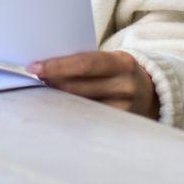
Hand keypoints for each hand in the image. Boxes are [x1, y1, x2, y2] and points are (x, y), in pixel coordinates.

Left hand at [27, 51, 159, 119]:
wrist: (150, 91)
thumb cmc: (117, 70)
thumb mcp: (108, 59)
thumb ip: (85, 61)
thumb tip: (47, 64)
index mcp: (121, 62)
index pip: (83, 63)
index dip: (56, 66)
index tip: (34, 67)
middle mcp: (125, 86)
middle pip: (78, 87)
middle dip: (52, 82)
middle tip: (34, 78)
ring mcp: (125, 109)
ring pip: (80, 106)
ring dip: (58, 98)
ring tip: (44, 90)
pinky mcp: (121, 125)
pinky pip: (89, 119)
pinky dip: (71, 112)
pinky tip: (59, 107)